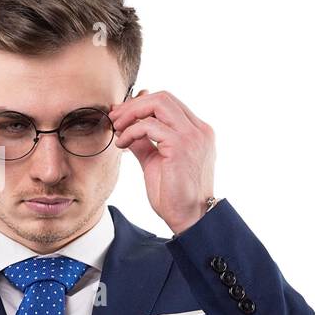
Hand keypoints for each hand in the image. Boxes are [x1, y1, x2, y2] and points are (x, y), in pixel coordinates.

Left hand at [109, 89, 215, 233]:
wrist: (189, 218)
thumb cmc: (175, 195)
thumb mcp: (156, 161)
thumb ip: (145, 143)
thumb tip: (128, 129)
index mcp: (197, 132)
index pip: (168, 103)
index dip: (141, 105)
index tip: (121, 115)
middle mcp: (199, 130)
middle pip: (163, 97)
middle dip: (134, 105)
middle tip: (115, 118)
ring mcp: (193, 136)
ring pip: (157, 104)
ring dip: (131, 114)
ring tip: (116, 129)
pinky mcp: (181, 146)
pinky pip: (149, 126)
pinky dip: (131, 131)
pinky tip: (122, 144)